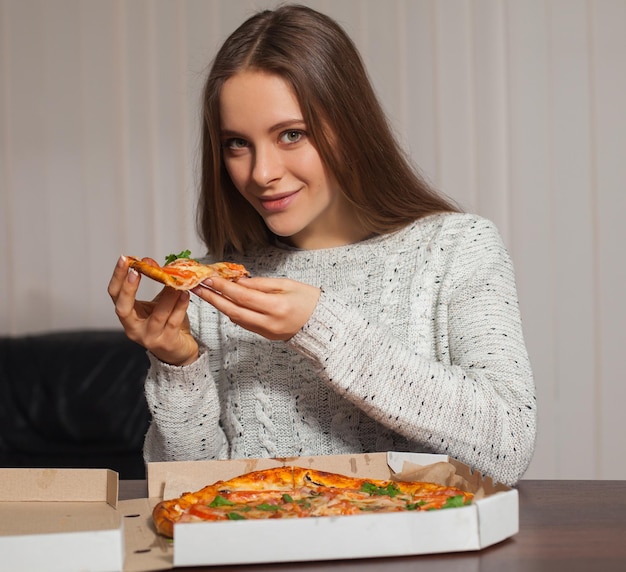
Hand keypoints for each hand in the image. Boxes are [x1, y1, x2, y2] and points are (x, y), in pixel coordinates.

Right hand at [107, 256, 198, 364]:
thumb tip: (149, 259)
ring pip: (157, 315)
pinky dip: (180, 307)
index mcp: (128, 316)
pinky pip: (174, 321)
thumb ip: (155, 283)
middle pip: (123, 308)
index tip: (125, 259)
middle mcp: (133, 328)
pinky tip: (185, 294)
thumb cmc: (166, 323)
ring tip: (174, 281)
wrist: (179, 351)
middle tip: (136, 270)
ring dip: (166, 296)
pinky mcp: (167, 342)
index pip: (114, 295)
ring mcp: (150, 337)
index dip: (117, 277)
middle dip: (128, 289)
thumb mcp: (157, 302)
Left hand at [192, 276, 320, 339]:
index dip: (224, 287)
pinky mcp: (266, 336)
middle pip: (233, 310)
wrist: (323, 324)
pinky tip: (224, 303)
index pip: (243, 296)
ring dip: (220, 306)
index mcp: (277, 307)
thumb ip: (261, 284)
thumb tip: (238, 281)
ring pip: (236, 319)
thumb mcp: (288, 284)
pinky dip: (233, 312)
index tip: (208, 278)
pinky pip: (244, 324)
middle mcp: (269, 322)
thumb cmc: (309, 299)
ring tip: (206, 293)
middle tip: (197, 287)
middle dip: (213, 298)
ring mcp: (267, 332)